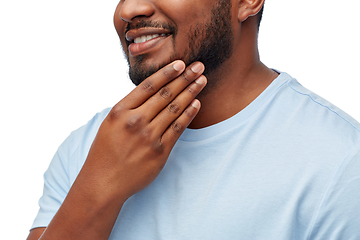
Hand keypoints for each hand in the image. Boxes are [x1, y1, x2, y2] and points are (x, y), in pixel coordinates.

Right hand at [33, 60, 206, 239]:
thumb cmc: (105, 151)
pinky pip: (178, 128)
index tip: (180, 63)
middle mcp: (135, 121)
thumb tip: (152, 92)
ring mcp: (148, 137)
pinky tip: (196, 104)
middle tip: (199, 66)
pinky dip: (188, 114)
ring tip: (201, 81)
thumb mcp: (110, 123)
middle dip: (185, 78)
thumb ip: (129, 107)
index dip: (167, 73)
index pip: (148, 86)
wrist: (103, 182)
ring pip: (174, 109)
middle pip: (165, 94)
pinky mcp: (160, 152)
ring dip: (190, 92)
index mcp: (120, 111)